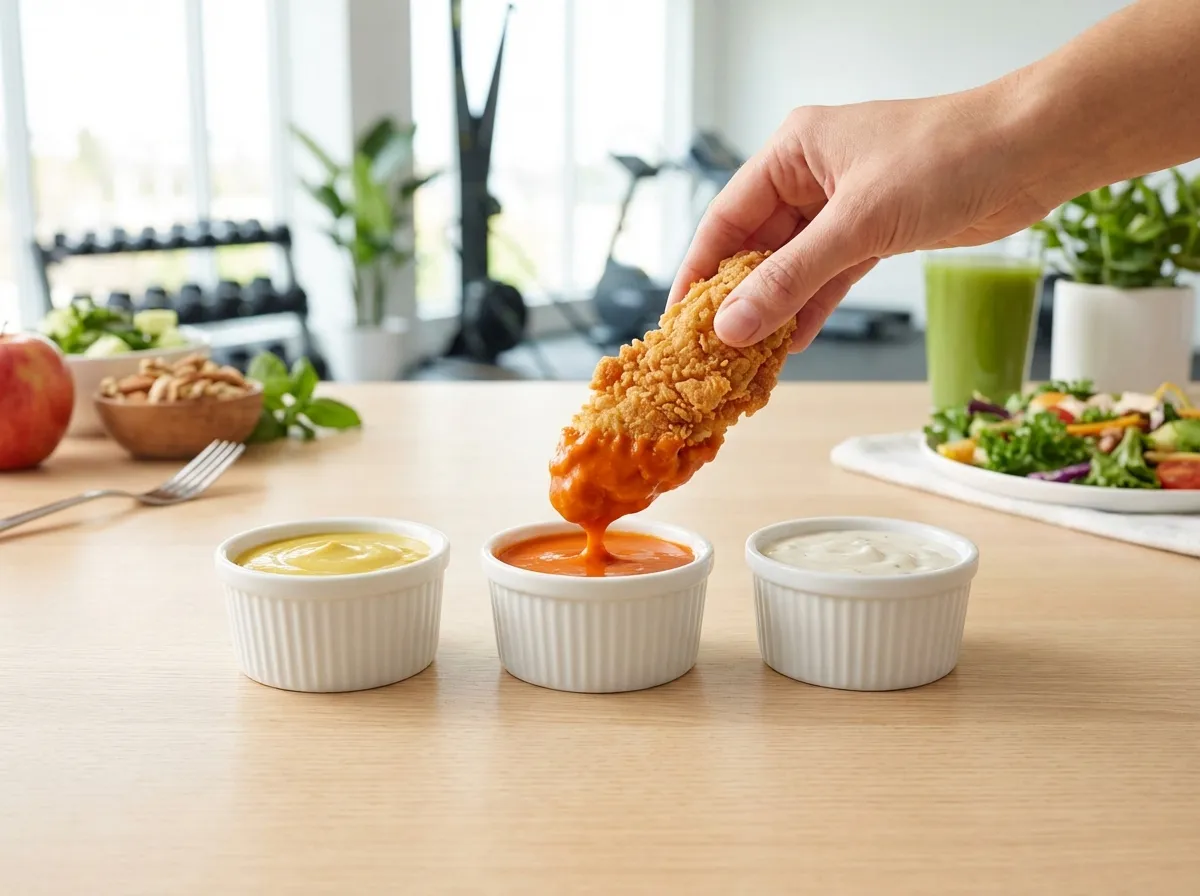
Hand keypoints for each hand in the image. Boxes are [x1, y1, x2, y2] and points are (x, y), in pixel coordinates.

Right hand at [669, 86, 1054, 350]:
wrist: (1033, 152)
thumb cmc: (948, 158)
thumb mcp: (857, 224)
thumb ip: (791, 279)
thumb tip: (733, 325)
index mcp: (794, 150)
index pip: (726, 218)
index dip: (699, 270)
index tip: (679, 319)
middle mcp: (812, 174)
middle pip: (756, 245)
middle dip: (738, 297)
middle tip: (714, 350)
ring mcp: (845, 204)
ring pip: (794, 265)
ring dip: (776, 309)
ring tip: (750, 357)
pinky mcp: (877, 230)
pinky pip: (830, 275)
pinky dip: (812, 306)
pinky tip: (792, 341)